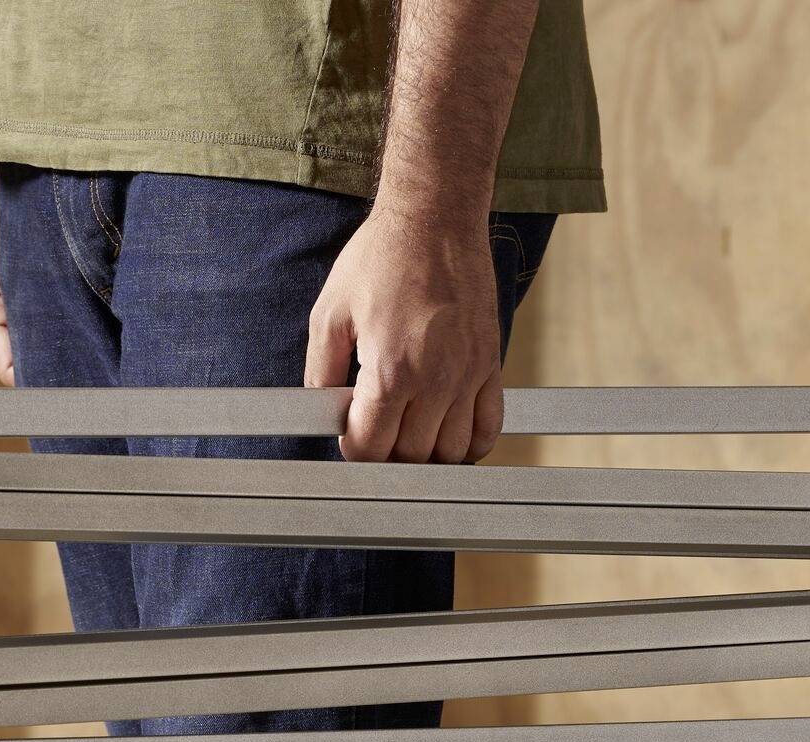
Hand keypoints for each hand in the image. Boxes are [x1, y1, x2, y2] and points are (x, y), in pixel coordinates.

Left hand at [304, 205, 502, 463]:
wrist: (436, 216)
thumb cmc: (382, 257)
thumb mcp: (329, 311)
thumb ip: (320, 370)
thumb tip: (321, 411)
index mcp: (391, 371)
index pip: (372, 449)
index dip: (355, 451)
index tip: (352, 437)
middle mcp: (435, 380)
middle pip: (411, 457)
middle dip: (388, 455)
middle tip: (377, 433)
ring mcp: (468, 375)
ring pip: (451, 452)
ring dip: (427, 455)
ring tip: (409, 435)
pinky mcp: (489, 363)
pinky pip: (488, 427)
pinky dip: (471, 444)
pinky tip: (448, 433)